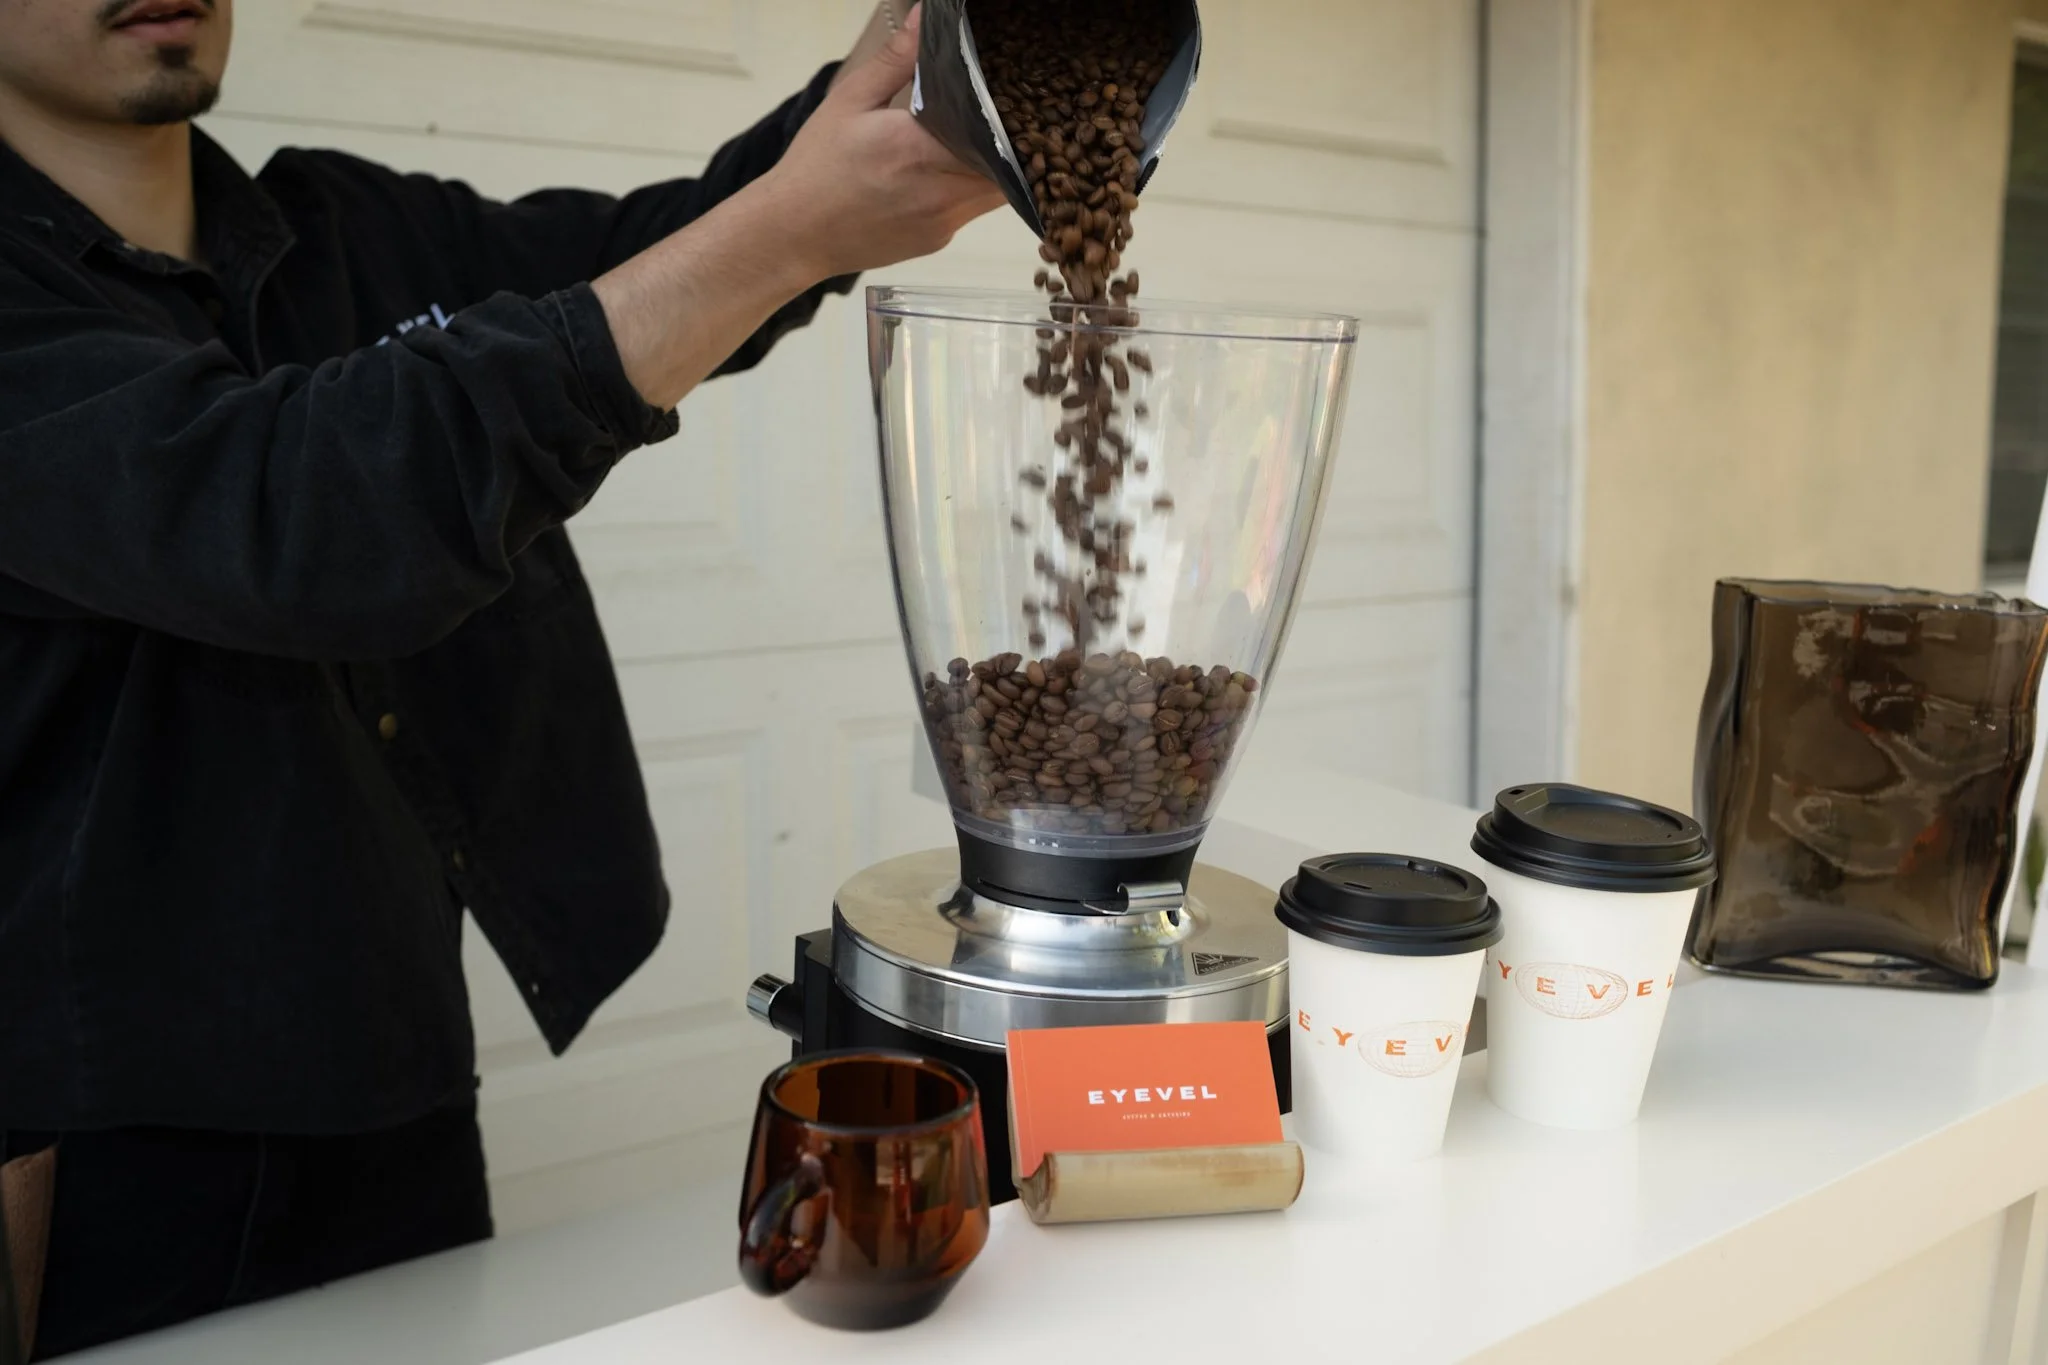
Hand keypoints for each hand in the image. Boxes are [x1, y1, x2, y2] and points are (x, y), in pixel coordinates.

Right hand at [758, 3, 1005, 278]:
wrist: (795, 234)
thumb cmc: (817, 168)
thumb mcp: (850, 101)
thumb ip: (897, 61)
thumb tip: (925, 19)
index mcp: (919, 149)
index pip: (995, 134)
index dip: (1013, 117)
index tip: (1013, 98)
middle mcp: (940, 191)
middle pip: (1008, 166)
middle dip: (1012, 140)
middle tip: (1006, 114)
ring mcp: (943, 221)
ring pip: (996, 191)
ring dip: (995, 166)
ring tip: (982, 138)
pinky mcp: (939, 240)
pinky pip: (971, 209)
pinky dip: (970, 187)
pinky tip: (949, 170)